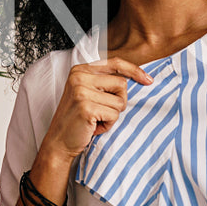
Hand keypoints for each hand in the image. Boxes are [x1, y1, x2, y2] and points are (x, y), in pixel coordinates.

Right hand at [36, 57, 154, 162]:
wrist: (59, 142)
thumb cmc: (78, 120)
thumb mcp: (88, 93)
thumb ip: (104, 82)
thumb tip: (138, 77)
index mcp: (80, 70)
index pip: (115, 63)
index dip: (134, 71)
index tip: (148, 80)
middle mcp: (79, 76)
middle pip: (121, 83)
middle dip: (119, 101)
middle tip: (102, 112)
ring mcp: (81, 91)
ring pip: (120, 101)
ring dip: (112, 115)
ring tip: (96, 120)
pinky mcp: (86, 107)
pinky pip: (114, 115)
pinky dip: (108, 125)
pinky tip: (93, 127)